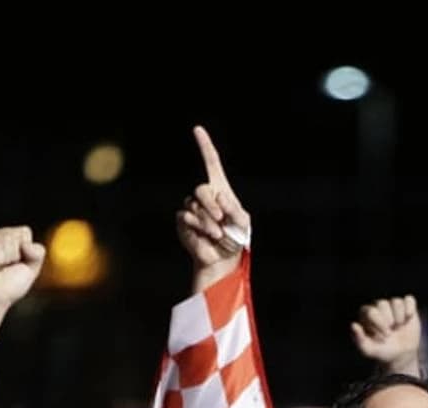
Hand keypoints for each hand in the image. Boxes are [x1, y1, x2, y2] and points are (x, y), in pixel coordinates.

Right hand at [0, 226, 45, 341]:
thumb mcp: (32, 268)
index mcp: (7, 236)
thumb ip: (38, 253)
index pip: (24, 231)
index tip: (17, 263)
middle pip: (16, 234)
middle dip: (16, 255)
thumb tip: (25, 244)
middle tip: (5, 267)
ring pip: (6, 239)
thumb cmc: (10, 285)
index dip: (26, 250)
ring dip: (7, 258)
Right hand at [176, 126, 250, 288]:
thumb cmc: (236, 238)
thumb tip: (220, 197)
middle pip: (201, 189)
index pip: (211, 163)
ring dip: (208, 222)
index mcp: (221, 190)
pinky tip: (206, 236)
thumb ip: (235, 209)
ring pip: (194, 207)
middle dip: (211, 205)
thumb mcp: (243, 223)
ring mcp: (192, 208)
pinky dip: (199, 228)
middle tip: (221, 220)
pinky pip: (187, 218)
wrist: (222, 258)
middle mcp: (205, 196)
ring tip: (217, 234)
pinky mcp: (184, 221)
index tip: (197, 129)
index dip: (204, 146)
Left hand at [352, 295, 421, 375]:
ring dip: (399, 316)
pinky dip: (410, 308)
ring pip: (396, 302)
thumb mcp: (368, 350)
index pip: (371, 311)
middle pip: (383, 304)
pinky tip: (408, 318)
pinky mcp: (406, 306)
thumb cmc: (381, 350)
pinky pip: (409, 299)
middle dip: (389, 320)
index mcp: (366, 315)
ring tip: (399, 326)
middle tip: (390, 333)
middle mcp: (378, 307)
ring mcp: (392, 306)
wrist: (400, 354)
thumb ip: (359, 339)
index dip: (379, 322)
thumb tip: (353, 325)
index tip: (384, 336)